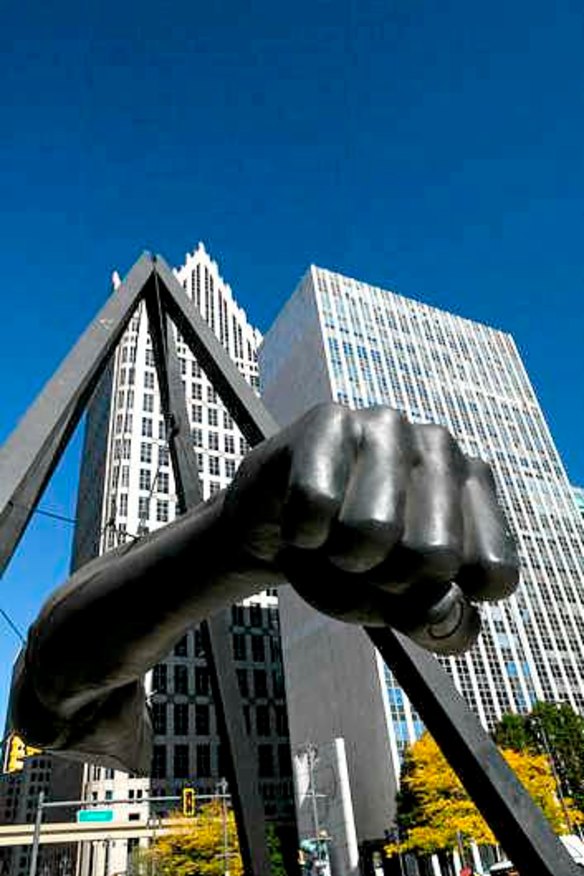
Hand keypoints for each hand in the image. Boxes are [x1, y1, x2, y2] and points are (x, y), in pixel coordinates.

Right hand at [224, 404, 518, 653]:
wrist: (274, 524)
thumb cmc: (348, 560)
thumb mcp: (399, 607)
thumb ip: (438, 626)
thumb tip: (446, 612)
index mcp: (476, 490)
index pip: (492, 574)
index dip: (441, 598)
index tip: (411, 580)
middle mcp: (442, 449)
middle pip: (432, 556)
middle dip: (384, 580)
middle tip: (361, 556)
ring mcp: (389, 426)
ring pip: (372, 530)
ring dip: (337, 556)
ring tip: (331, 536)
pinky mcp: (331, 418)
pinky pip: (316, 503)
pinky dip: (301, 533)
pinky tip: (302, 518)